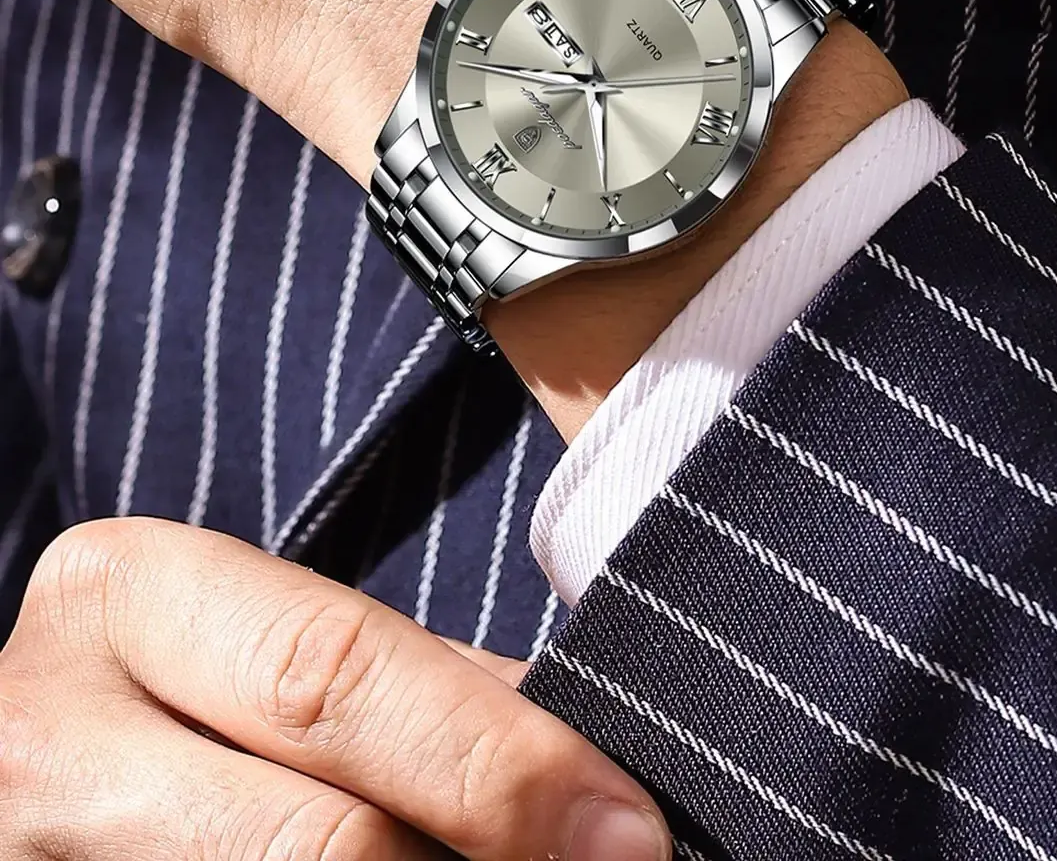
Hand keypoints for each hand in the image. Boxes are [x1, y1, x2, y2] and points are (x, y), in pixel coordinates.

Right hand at [0, 516, 669, 859]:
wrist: (30, 777)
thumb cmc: (178, 699)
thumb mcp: (260, 652)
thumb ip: (414, 691)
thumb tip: (593, 778)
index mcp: (125, 594)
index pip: (331, 676)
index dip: (492, 760)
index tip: (624, 825)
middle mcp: (49, 729)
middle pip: (318, 835)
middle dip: (482, 847)